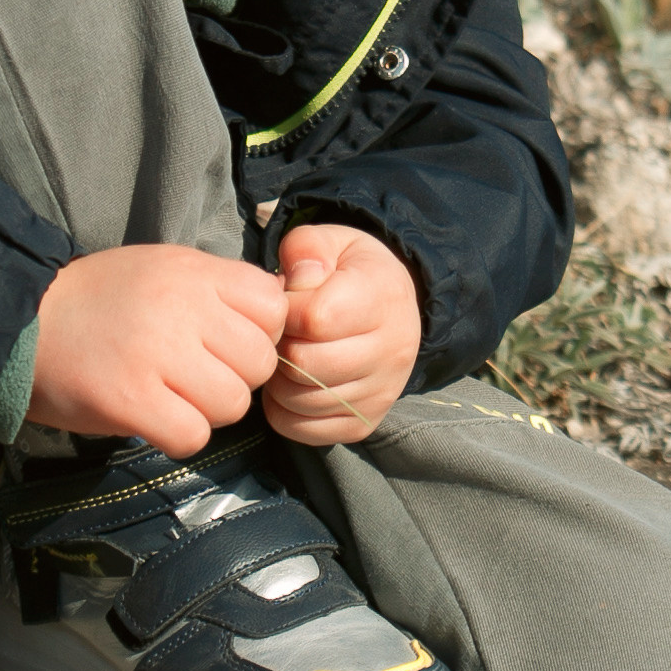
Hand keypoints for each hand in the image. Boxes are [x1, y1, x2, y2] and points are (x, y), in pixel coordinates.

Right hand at [29, 244, 284, 456]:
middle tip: (195, 376)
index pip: (272, 307)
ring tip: (171, 396)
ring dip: (207, 410)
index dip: (259, 333)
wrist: (20, 320)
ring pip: (232, 404)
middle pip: (259, 362)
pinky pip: (192, 436)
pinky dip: (178, 436)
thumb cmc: (97, 300)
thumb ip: (217, 290)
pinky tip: (153, 419)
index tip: (227, 342)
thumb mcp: (162, 268)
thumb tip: (275, 319)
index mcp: (193, 272)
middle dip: (235, 378)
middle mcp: (181, 308)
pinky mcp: (131, 399)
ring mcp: (156, 354)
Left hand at [262, 223, 421, 445]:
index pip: (315, 318)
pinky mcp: (364, 423)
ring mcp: (381, 393)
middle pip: (306, 364)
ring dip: (277, 379)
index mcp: (383, 298)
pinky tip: (291, 382)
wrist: (392, 310)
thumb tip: (297, 283)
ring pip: (300, 400)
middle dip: (279, 346)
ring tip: (286, 354)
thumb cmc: (350, 273)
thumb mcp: (332, 242)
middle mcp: (392, 351)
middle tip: (280, 332)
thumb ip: (307, 248)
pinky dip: (283, 409)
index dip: (284, 311)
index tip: (285, 302)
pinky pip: (302, 429)